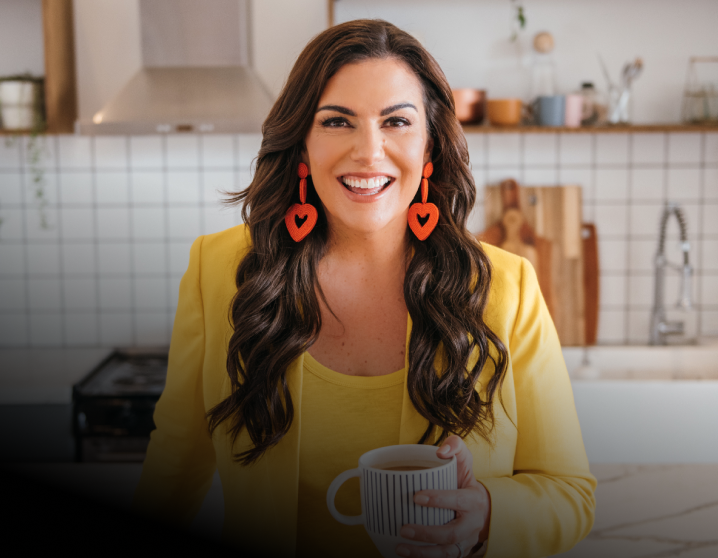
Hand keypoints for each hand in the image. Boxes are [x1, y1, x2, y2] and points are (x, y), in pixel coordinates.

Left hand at [395, 435, 490, 557]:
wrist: (483, 509)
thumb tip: (440, 450)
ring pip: (447, 553)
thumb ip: (455, 446)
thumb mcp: (465, 460)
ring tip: (400, 548)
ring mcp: (465, 542)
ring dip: (423, 554)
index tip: (416, 496)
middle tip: (404, 529)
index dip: (439, 499)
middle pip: (451, 534)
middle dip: (427, 534)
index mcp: (473, 500)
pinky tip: (404, 556)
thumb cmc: (466, 482)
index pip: (458, 500)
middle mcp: (471, 525)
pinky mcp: (458, 553)